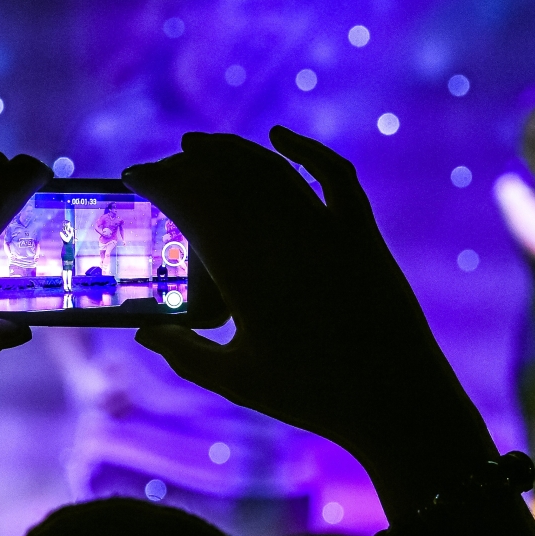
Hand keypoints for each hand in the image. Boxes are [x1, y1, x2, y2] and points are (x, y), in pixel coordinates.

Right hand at [123, 128, 496, 513]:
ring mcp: (328, 230)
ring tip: (198, 147)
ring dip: (231, 152)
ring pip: (271, 170)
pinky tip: (278, 136)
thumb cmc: (313, 395)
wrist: (398, 399)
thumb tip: (143, 330)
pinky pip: (334, 175)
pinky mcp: (363, 233)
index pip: (191, 204)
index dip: (159, 181)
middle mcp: (285, 239)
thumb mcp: (236, 381)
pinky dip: (306, 150)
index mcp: (245, 273)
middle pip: (226, 179)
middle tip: (162, 169)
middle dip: (186, 164)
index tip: (136, 174)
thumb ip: (182, 353)